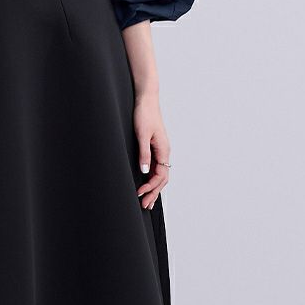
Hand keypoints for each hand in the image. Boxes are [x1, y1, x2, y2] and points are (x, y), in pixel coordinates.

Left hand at [133, 93, 169, 209]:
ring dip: (153, 187)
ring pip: (160, 174)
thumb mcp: (142, 134)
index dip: (151, 187)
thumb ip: (144, 153)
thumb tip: (145, 171)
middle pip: (162, 178)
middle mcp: (164, 152)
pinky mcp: (154, 146)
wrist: (146, 99)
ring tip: (146, 200)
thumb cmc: (144, 114)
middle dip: (154, 192)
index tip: (140, 194)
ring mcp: (160, 149)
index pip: (161, 176)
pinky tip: (146, 182)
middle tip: (144, 205)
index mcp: (164, 150)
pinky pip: (156, 166)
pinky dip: (152, 177)